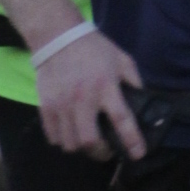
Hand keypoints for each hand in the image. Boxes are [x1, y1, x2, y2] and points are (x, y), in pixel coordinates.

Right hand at [34, 27, 147, 160]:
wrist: (57, 36)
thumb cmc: (94, 48)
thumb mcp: (122, 59)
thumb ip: (134, 81)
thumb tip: (143, 102)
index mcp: (106, 87)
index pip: (122, 120)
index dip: (132, 140)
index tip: (138, 154)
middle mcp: (83, 99)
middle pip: (90, 141)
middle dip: (101, 152)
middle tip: (107, 149)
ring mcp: (62, 104)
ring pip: (70, 143)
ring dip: (82, 147)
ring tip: (87, 141)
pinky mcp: (45, 106)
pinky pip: (53, 136)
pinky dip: (62, 140)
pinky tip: (70, 132)